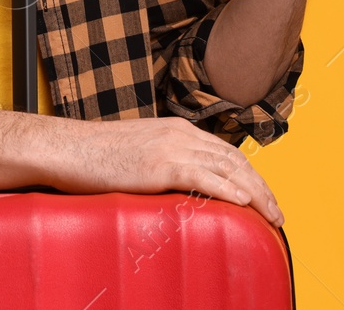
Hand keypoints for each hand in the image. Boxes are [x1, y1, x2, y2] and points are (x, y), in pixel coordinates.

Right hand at [51, 116, 283, 226]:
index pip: (226, 152)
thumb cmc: (94, 155)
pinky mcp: (159, 165)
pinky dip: (229, 190)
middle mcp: (179, 134)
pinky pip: (204, 178)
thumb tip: (178, 186)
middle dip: (261, 187)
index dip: (251, 175)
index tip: (263, 197)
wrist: (66, 148)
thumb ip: (163, 161)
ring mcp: (170, 147)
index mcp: (176, 129)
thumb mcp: (138, 152)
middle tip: (277, 212)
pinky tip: (244, 203)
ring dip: (255, 193)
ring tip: (271, 214)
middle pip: (235, 160)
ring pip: (227, 169)